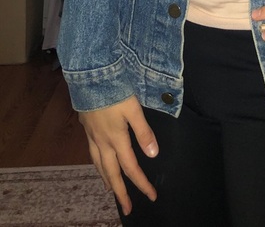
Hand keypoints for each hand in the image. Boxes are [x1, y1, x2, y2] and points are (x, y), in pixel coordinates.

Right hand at [79, 95, 157, 215]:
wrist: (90, 78)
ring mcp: (92, 137)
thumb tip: (153, 154)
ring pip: (100, 165)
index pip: (131, 168)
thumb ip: (143, 131)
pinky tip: (100, 163)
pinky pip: (93, 155)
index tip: (151, 196)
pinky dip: (98, 165)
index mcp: (116, 139)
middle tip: (127, 208)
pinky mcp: (87, 129)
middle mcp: (102, 142)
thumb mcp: (134, 110)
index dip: (141, 183)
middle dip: (120, 192)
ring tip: (112, 190)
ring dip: (107, 180)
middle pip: (112, 173)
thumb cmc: (115, 92)